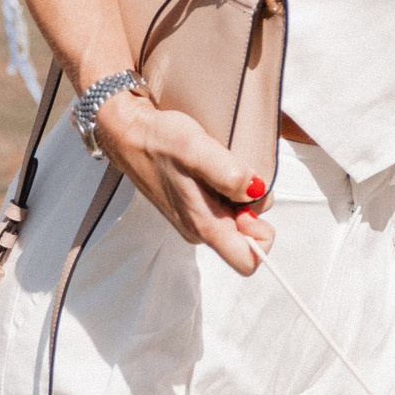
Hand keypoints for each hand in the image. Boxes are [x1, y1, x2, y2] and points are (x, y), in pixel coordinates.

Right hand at [94, 89, 273, 273]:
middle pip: (249, 234)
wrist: (131, 134)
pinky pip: (226, 203)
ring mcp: (198, 218)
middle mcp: (201, 229)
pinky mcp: (195, 204)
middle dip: (253, 202)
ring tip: (221, 162)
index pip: (248, 260)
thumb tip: (257, 191)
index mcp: (204, 226)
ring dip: (241, 190)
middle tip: (235, 169)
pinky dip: (229, 184)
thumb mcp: (197, 150)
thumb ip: (229, 174)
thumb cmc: (159, 142)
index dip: (263, 235)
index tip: (254, 200)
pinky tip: (215, 164)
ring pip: (239, 215)